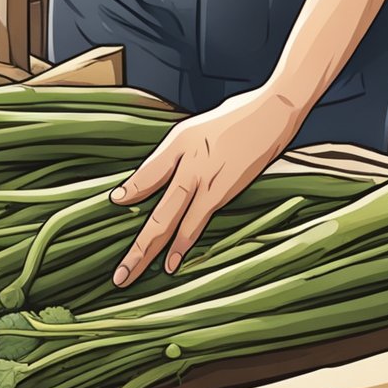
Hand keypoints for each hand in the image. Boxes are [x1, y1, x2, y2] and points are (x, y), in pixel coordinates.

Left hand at [110, 87, 306, 286]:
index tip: (115, 204)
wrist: (272, 112)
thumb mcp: (193, 129)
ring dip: (149, 251)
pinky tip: (172, 262)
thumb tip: (141, 181)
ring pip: (169, 223)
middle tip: (118, 274)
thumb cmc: (235, 119)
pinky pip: (196, 222)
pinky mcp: (223, 192)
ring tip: (132, 275)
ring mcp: (204, 181)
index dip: (131, 190)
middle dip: (135, 245)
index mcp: (178, 144)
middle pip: (155, 212)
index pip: (146, 174)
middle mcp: (186, 165)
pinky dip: (183, 243)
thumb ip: (169, 156)